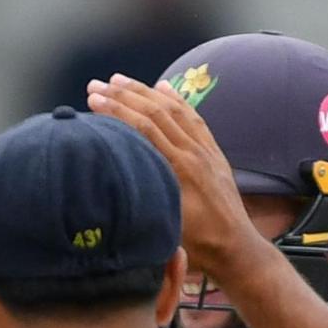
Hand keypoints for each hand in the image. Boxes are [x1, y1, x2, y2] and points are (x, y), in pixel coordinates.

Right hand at [84, 75, 260, 280]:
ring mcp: (205, 150)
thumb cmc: (196, 244)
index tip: (92, 99)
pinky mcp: (213, 152)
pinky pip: (194, 118)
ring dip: (144, 91)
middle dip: (123, 95)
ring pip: (173, 110)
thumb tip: (113, 173)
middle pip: (154, 112)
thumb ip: (144, 194)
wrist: (234, 248)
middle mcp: (193, 152)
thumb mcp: (164, 221)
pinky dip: (177, 99)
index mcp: (178, 168)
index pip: (142, 127)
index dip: (115, 110)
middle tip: (96, 84)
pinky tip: (163, 88)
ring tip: (120, 79)